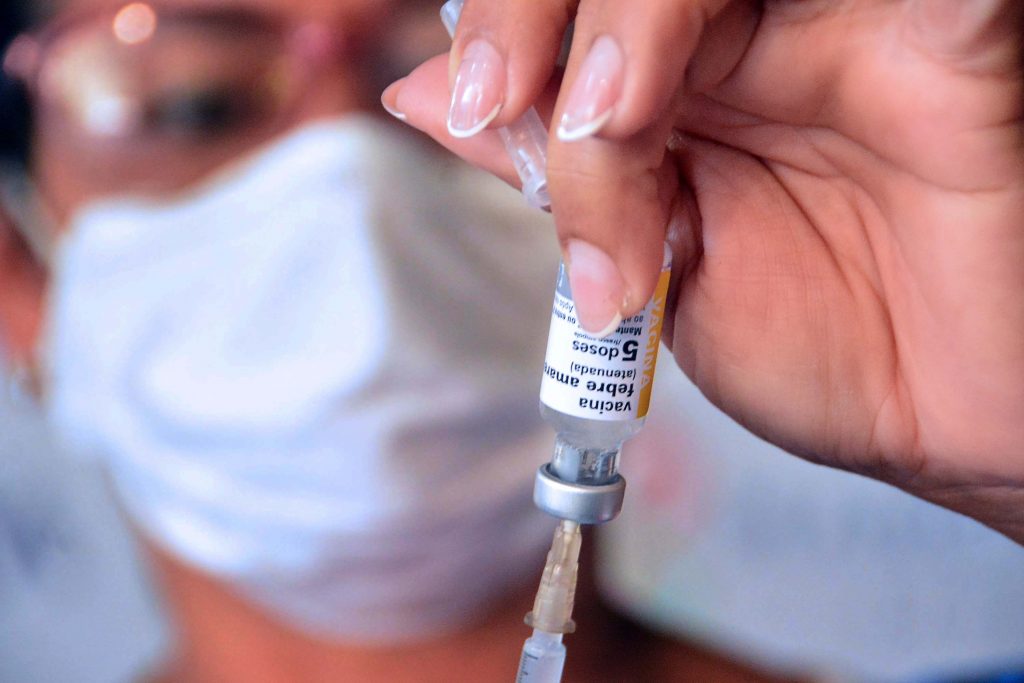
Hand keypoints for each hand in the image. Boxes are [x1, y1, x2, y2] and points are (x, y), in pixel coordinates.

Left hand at [385, 0, 1023, 541]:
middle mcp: (756, 31)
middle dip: (528, 9)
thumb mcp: (652, 265)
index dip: (505, 27)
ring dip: (613, 21)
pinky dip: (679, 16)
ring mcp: (839, 17)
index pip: (574, 3)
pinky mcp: (935, 23)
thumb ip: (556, 171)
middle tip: (504, 101)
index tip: (476, 106)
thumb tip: (427, 93)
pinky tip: (644, 98)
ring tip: (602, 128)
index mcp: (686, 81)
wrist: (946, 417)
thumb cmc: (823, 349)